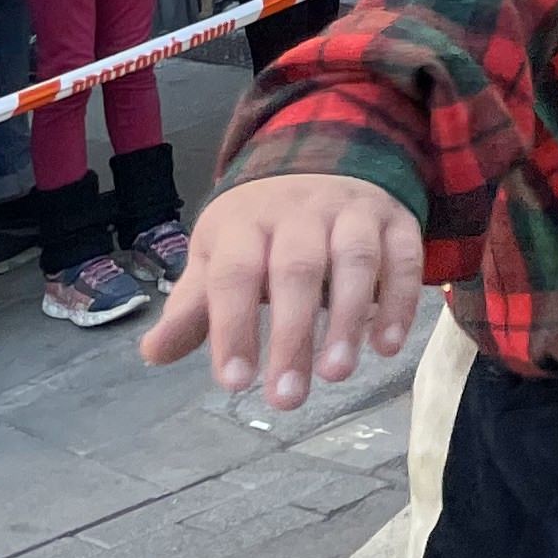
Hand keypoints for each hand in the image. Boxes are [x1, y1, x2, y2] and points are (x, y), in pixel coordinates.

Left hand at [139, 172, 424, 410]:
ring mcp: (353, 211)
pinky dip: (401, 300)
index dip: (233, 327)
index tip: (234, 383)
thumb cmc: (260, 229)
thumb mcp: (219, 256)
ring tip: (338, 374)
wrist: (322, 158)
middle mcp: (300, 211)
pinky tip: (388, 346)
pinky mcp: (396, 219)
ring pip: (355, 259)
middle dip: (293, 334)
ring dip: (350, 318)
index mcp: (246, 222)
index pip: (235, 274)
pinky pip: (404, 256)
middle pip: (297, 269)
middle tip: (288, 399)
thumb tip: (153, 354)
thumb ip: (194, 307)